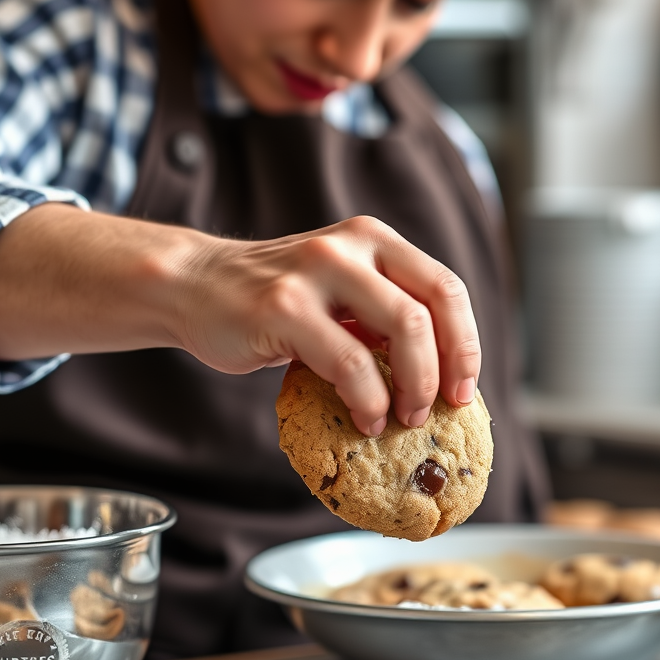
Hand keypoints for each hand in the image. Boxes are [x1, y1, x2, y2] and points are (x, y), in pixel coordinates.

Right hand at [170, 215, 480, 434]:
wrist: (193, 286)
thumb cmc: (273, 302)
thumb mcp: (336, 293)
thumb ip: (380, 317)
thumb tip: (437, 378)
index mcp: (374, 239)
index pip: (446, 287)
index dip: (466, 343)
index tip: (464, 389)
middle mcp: (351, 246)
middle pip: (432, 307)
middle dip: (446, 369)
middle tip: (437, 410)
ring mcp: (316, 270)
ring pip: (403, 327)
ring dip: (414, 386)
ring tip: (403, 419)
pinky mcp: (283, 307)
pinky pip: (350, 362)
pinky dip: (368, 400)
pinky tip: (364, 419)